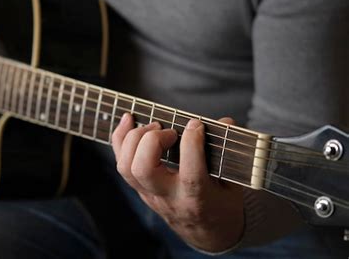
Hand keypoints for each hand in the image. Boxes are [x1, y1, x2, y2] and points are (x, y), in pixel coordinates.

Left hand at [112, 113, 243, 251]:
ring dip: (133, 139)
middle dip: (152, 141)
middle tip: (169, 131)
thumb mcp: (234, 183)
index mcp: (198, 198)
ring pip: (126, 167)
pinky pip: (121, 163)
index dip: (191, 144)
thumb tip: (226, 122)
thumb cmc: (221, 204)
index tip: (196, 125)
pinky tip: (128, 121)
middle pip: (143, 170)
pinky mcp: (139, 189)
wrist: (206, 233)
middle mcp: (169, 198)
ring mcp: (149, 194)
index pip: (190, 174)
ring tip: (153, 126)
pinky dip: (120, 139)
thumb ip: (230, 153)